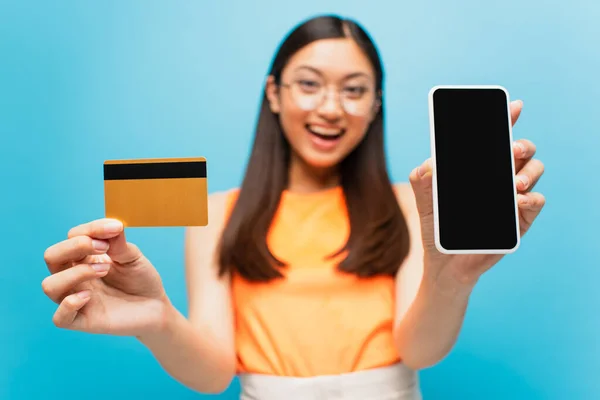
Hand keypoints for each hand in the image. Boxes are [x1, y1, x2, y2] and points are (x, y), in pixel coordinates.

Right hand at [42, 218, 169, 335]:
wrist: (157, 306)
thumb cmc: (141, 279)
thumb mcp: (133, 256)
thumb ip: (118, 242)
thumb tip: (112, 225)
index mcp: (85, 258)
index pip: (72, 236)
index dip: (91, 229)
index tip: (116, 229)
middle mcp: (75, 277)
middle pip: (52, 256)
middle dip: (75, 246)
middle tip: (104, 248)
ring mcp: (77, 298)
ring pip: (50, 285)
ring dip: (75, 273)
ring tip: (105, 270)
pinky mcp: (84, 321)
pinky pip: (60, 318)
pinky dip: (69, 305)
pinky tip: (89, 296)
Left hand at [409, 100, 545, 285]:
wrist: (443, 263)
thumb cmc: (436, 226)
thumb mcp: (424, 201)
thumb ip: (422, 180)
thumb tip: (430, 164)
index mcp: (479, 168)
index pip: (496, 139)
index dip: (506, 119)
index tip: (512, 106)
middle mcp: (500, 178)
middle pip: (521, 150)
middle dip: (521, 143)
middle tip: (511, 148)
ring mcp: (512, 198)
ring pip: (534, 171)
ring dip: (528, 171)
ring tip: (512, 181)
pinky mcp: (519, 221)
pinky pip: (536, 202)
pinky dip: (531, 198)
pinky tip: (518, 199)